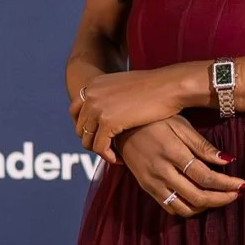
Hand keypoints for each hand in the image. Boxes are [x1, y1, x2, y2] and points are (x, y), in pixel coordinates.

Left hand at [71, 68, 185, 161]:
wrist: (170, 86)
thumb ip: (111, 97)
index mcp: (93, 84)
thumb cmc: (156, 88)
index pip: (75, 110)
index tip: (97, 137)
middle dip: (93, 141)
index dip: (83, 127)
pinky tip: (119, 159)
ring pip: (87, 140)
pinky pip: (99, 147)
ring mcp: (97, 108)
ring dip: (100, 150)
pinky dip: (108, 156)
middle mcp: (91, 94)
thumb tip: (108, 111)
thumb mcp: (125, 87)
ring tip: (114, 155)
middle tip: (109, 148)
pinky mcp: (108, 122)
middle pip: (80, 127)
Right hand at [116, 118, 244, 217]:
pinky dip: (189, 208)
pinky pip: (171, 208)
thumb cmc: (154, 121)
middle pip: (198, 197)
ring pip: (185, 208)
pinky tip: (200, 199)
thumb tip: (228, 160)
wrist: (120, 128)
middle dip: (222, 199)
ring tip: (221, 197)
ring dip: (206, 207)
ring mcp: (152, 183)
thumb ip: (203, 146)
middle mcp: (161, 171)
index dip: (227, 184)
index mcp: (172, 152)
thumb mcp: (180, 125)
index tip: (243, 184)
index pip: (205, 176)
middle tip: (237, 194)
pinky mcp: (147, 189)